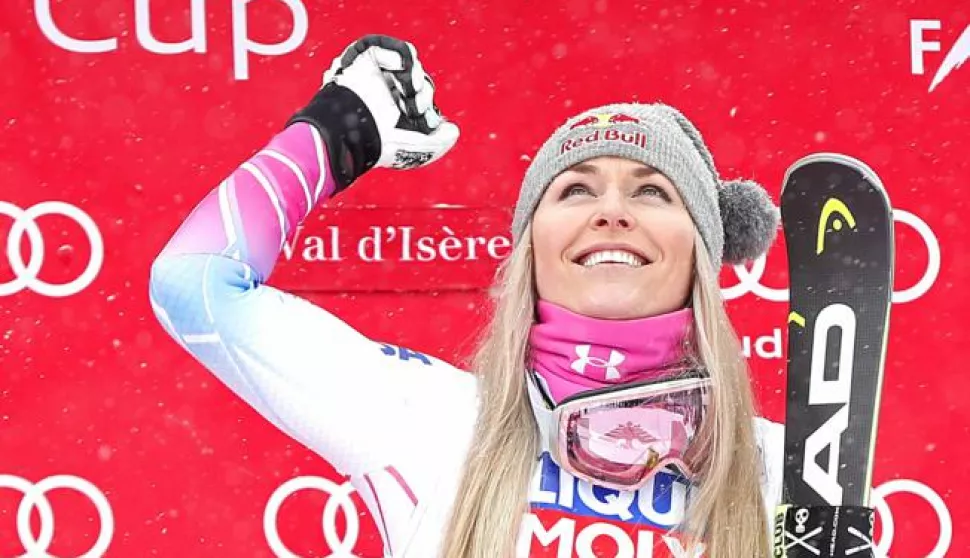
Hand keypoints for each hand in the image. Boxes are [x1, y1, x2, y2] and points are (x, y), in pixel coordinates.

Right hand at [288, 35, 459, 191]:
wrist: (355, 131)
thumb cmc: (382, 144)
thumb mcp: (421, 150)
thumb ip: (440, 142)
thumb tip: (453, 130)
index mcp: (391, 115)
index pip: (419, 102)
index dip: (425, 108)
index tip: (421, 120)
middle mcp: (382, 94)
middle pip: (417, 83)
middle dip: (422, 97)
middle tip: (414, 109)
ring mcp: (374, 75)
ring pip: (409, 66)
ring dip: (415, 80)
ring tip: (407, 94)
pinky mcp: (365, 57)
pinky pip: (394, 48)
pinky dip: (403, 59)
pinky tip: (402, 76)